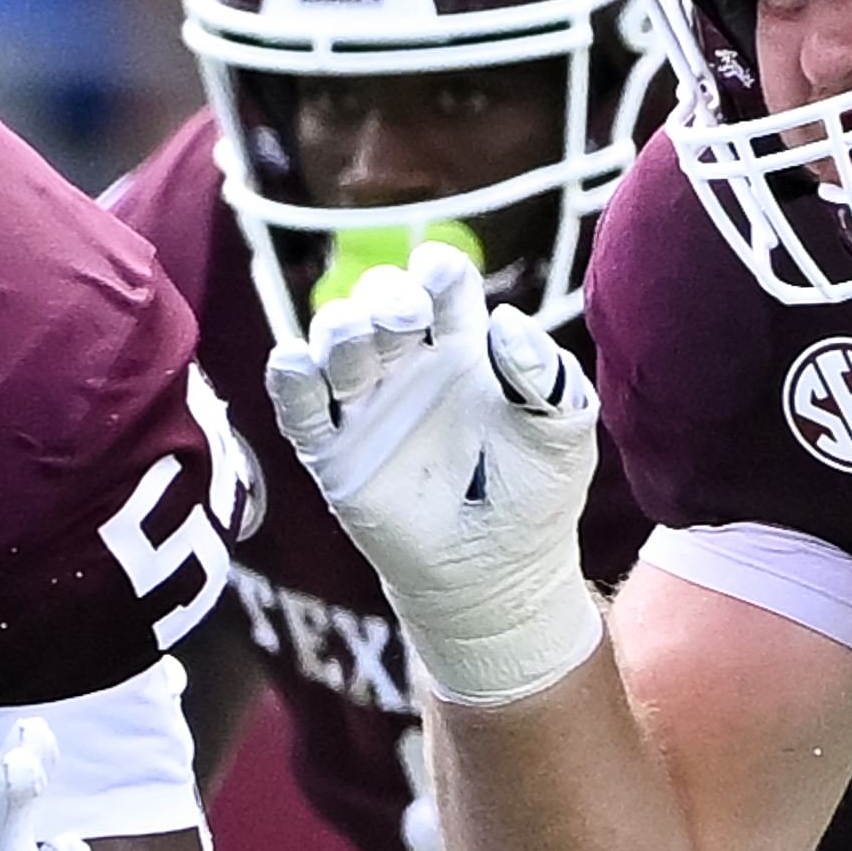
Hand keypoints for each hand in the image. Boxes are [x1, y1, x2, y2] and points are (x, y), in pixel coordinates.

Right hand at [264, 241, 603, 708]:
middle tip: (403, 318)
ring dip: (337, 329)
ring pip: (334, 345)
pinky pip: (299, 408)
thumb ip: (545, 376)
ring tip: (354, 337)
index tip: (436, 273)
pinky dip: (290, 379)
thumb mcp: (561, 434)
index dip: (436, 272)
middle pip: (379, 305)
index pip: (442, 289)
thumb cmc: (536, 497)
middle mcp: (410, 367)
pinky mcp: (334, 454)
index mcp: (465, 348)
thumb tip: (508, 321)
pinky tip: (295, 362)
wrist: (500, 578)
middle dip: (383, 298)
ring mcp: (368, 408)